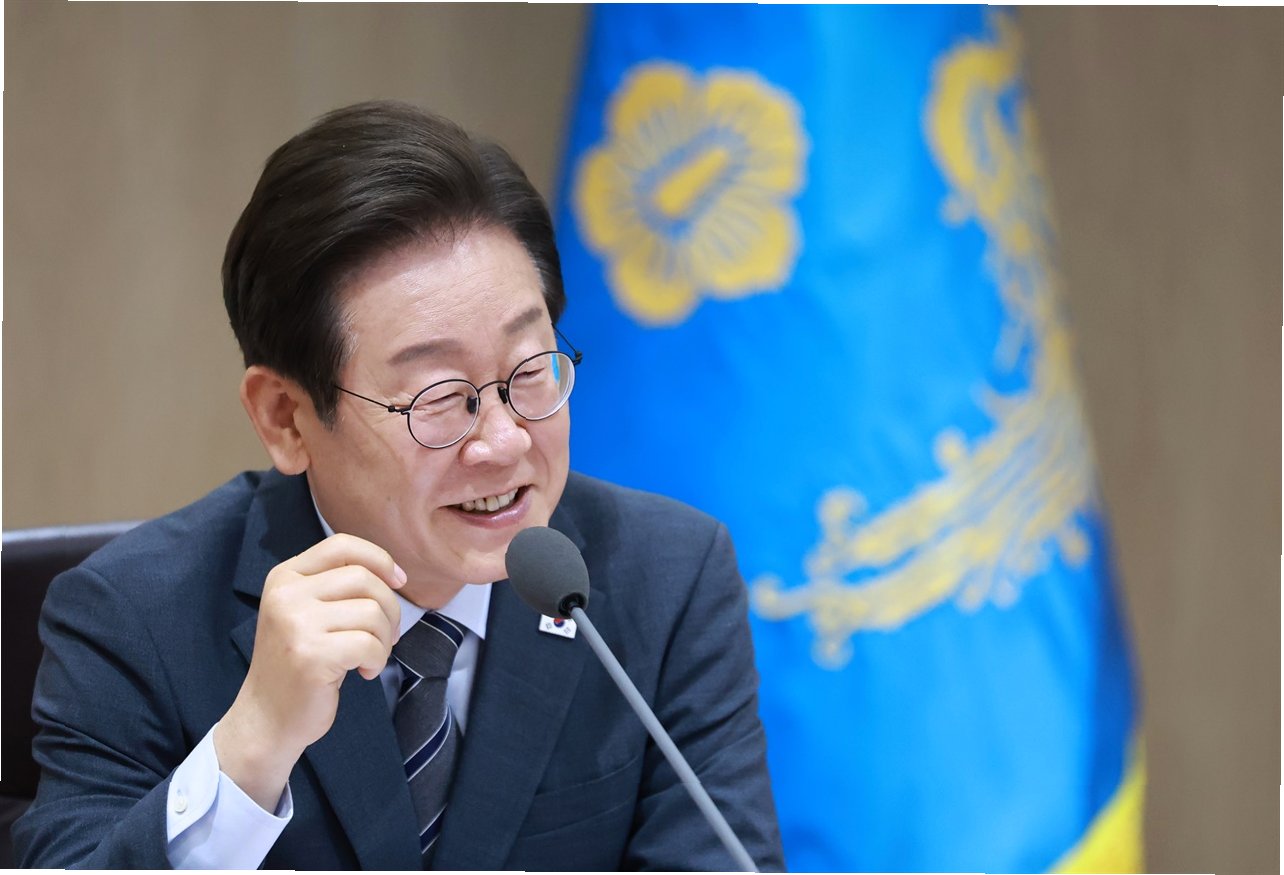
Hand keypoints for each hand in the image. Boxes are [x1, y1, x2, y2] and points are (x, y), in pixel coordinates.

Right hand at [214, 533, 405, 809]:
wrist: (268, 718)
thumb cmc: (299, 663)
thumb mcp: (306, 612)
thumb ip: (337, 586)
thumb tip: (395, 573)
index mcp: (285, 576)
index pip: (342, 545)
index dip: (380, 559)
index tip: (399, 581)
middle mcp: (286, 594)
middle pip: (364, 578)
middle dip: (389, 608)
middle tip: (386, 636)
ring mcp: (296, 624)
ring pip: (372, 612)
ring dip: (384, 639)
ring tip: (370, 657)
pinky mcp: (311, 655)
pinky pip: (369, 644)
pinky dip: (378, 660)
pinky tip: (363, 673)